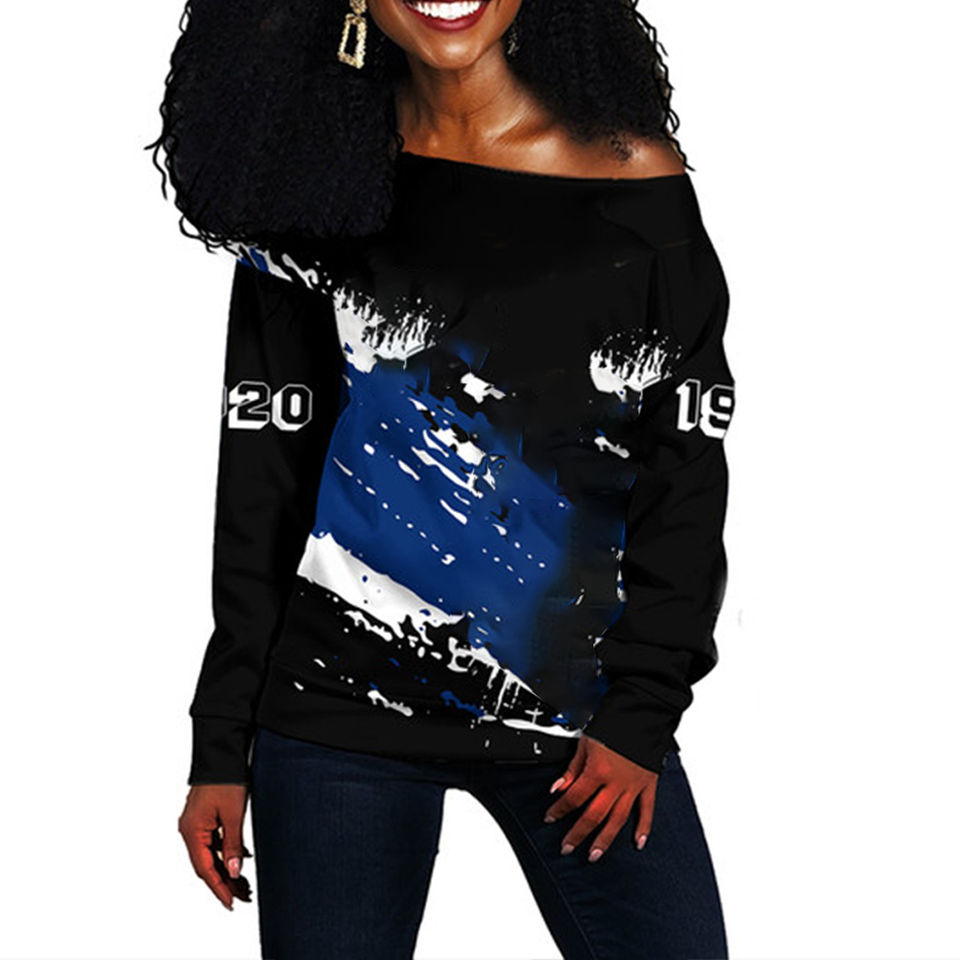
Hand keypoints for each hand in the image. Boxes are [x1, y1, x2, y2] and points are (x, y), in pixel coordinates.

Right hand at [178, 784, 251, 909]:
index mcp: (192, 831)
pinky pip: (212, 842)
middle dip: (223, 882)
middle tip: (242, 896)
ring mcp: (195, 824)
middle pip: (205, 864)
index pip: (205, 869)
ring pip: (209, 854)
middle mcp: (189, 830)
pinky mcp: (203, 817)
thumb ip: (233, 845)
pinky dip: (225, 852)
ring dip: (225, 868)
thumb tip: (234, 872)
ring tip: (243, 883)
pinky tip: (240, 858)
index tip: (230, 903)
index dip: (218, 888)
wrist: (221, 754)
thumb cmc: (226, 780)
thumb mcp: (233, 814)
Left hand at [543, 734, 658, 861]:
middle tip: (568, 848)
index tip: (550, 818)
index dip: (559, 809)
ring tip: (595, 855)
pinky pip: (647, 810)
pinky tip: (638, 843)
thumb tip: (558, 787)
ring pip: (618, 819)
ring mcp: (633, 786)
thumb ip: (572, 768)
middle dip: (578, 834)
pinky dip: (644, 828)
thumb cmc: (613, 724)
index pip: (574, 797)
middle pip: (594, 815)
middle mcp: (616, 783)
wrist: (642, 713)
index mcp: (597, 771)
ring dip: (605, 839)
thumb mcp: (586, 743)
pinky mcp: (648, 784)